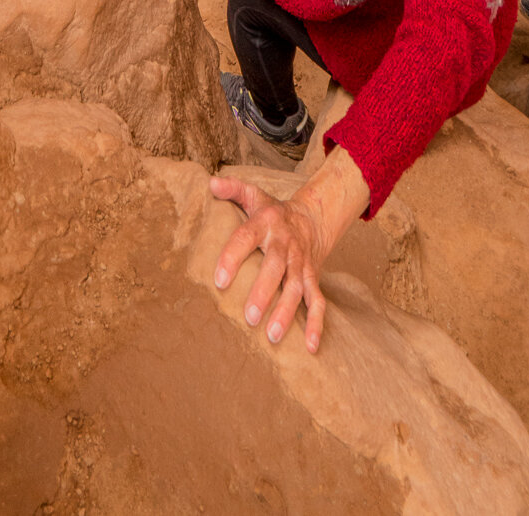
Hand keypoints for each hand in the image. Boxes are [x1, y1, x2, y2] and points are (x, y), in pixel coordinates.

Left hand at [208, 178, 328, 352]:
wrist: (312, 217)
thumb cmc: (273, 212)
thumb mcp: (254, 195)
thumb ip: (232, 189)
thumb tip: (210, 182)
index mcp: (266, 223)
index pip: (246, 237)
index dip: (233, 257)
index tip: (219, 280)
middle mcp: (285, 244)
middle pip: (275, 267)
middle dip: (264, 292)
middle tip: (249, 317)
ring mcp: (301, 263)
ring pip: (296, 288)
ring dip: (286, 312)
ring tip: (271, 336)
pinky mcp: (313, 278)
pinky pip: (318, 301)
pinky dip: (317, 324)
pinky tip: (311, 347)